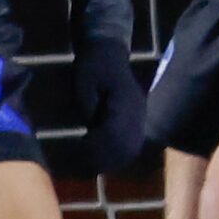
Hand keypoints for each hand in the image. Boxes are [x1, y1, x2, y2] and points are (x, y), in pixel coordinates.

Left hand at [40, 49, 147, 178]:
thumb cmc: (93, 65)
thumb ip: (89, 105)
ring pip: (130, 150)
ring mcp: (139, 118)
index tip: (79, 154)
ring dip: (111, 161)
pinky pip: (130, 145)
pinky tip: (99, 159)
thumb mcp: (85, 82)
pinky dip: (116, 156)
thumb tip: (90, 128)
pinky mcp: (135, 121)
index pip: (115, 134)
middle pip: (126, 147)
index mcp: (125, 102)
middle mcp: (137, 113)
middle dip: (104, 160)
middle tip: (81, 166)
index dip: (97, 148)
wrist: (108, 52)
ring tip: (89, 166)